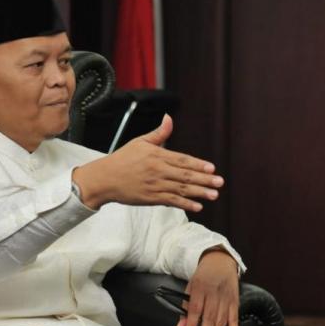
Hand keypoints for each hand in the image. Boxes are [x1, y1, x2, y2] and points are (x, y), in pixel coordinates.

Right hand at [72, 115, 223, 210]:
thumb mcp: (139, 142)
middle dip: (204, 179)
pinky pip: (171, 201)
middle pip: (185, 175)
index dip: (198, 164)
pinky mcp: (150, 198)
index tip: (212, 168)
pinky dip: (184, 204)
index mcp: (156, 155)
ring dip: (199, 193)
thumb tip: (169, 118)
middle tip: (219, 182)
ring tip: (214, 195)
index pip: (182, 160)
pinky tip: (197, 206)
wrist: (104, 178)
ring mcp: (154, 186)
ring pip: (181, 190)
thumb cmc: (122, 159)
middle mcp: (157, 170)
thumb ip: (158, 134)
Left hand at [176, 250, 239, 325]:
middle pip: (209, 317)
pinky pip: (235, 317)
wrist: (220, 261)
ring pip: (222, 319)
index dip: (191, 324)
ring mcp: (226, 297)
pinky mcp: (235, 300)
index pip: (195, 309)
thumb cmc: (204, 274)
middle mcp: (213, 292)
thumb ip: (185, 307)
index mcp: (199, 287)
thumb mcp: (190, 286)